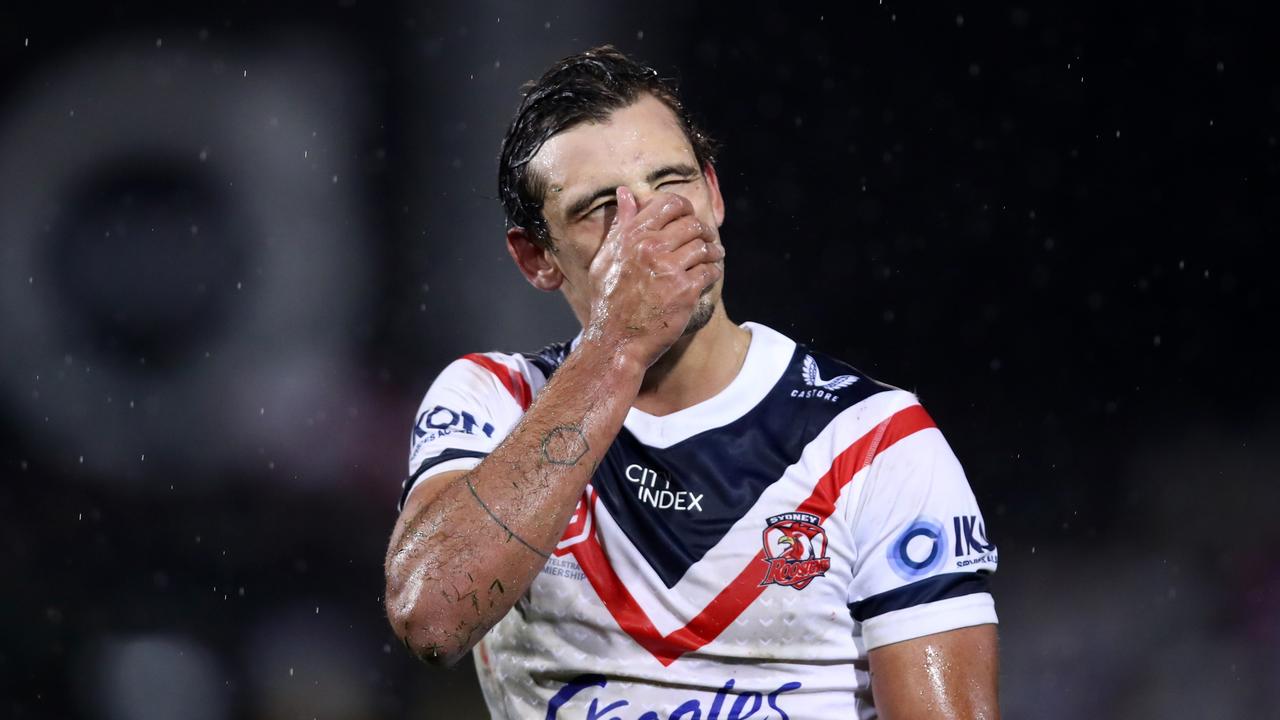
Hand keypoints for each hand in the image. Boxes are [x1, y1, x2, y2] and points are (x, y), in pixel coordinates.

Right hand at [584, 186, 723, 369]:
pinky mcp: (685, 291)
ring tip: (714, 254)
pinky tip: (710, 275)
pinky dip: (713, 271)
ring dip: (713, 250)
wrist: (616, 341)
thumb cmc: (608, 301)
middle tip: (706, 238)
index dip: (684, 207)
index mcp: (632, 236)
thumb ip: (620, 224)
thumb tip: (625, 194)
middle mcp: (651, 248)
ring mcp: (669, 269)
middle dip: (702, 230)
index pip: (668, 204)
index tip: (688, 217)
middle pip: (691, 224)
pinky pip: (709, 271)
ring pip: (704, 246)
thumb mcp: (606, 258)